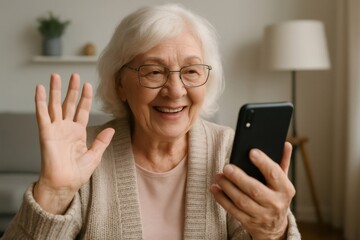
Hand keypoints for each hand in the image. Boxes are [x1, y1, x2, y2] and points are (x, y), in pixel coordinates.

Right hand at [33, 73, 113, 213]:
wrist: (65, 184)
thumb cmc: (78, 173)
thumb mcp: (94, 156)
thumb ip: (101, 141)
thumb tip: (112, 129)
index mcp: (78, 132)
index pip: (82, 110)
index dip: (85, 97)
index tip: (88, 85)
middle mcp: (66, 128)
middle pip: (69, 103)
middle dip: (72, 89)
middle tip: (74, 74)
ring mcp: (55, 129)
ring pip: (55, 105)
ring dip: (55, 90)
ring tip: (55, 75)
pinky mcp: (46, 133)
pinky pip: (42, 114)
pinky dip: (40, 101)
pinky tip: (39, 89)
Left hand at [211, 142, 294, 239]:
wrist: (275, 227)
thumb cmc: (276, 196)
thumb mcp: (282, 181)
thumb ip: (282, 162)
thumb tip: (285, 144)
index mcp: (285, 190)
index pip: (275, 174)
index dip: (263, 162)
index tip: (251, 152)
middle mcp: (275, 203)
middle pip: (255, 189)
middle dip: (239, 178)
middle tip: (227, 167)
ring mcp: (262, 215)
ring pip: (242, 201)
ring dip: (228, 187)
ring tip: (219, 176)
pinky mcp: (249, 222)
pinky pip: (233, 211)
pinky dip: (222, 199)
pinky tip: (215, 189)